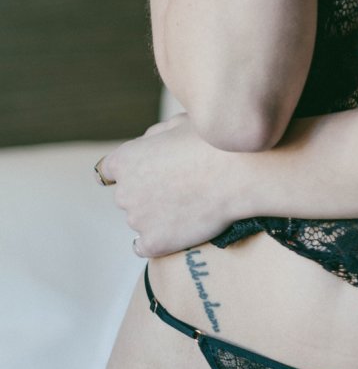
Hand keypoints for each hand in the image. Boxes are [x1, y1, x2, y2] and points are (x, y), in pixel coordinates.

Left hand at [97, 114, 239, 257]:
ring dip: (154, 215)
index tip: (141, 174)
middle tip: (176, 187)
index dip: (126, 172)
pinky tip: (173, 230)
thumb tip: (147, 145)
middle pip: (126, 195)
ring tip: (187, 205)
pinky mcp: (154, 243)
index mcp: (125, 159)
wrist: (238, 172)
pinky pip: (144, 245)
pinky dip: (157, 239)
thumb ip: (154, 136)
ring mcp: (138, 220)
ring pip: (139, 219)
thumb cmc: (212, 141)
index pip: (107, 171)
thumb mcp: (177, 123)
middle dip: (145, 192)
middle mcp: (124, 191)